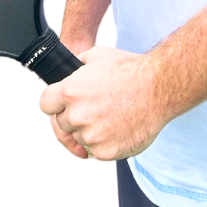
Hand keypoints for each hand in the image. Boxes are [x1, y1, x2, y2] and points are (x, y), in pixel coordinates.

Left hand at [39, 46, 164, 160]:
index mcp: (71, 91)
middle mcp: (78, 115)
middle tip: (97, 107)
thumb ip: (77, 65)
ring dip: (91, 130)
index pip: (46, 104)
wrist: (160, 88)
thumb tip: (71, 70)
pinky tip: (119, 127)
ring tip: (112, 115)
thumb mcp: (98, 55)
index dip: (55, 104)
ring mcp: (92, 135)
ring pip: (80, 138)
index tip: (62, 105)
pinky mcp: (106, 151)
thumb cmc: (133, 70)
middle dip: (76, 116)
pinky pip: (96, 151)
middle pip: (63, 123)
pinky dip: (106, 142)